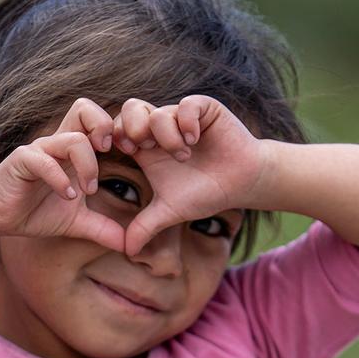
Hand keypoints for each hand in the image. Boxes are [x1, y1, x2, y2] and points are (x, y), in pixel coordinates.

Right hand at [0, 99, 126, 252]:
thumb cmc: (35, 211)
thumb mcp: (76, 223)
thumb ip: (102, 229)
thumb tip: (129, 247)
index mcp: (73, 151)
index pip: (97, 121)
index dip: (117, 132)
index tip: (127, 156)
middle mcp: (58, 143)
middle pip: (84, 109)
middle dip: (104, 127)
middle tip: (110, 154)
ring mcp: (40, 149)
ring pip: (73, 138)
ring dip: (87, 166)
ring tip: (87, 191)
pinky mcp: (22, 160)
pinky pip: (45, 161)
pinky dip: (60, 179)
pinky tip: (66, 197)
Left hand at [112, 95, 270, 254]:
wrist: (242, 182)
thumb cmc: (206, 193)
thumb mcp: (170, 211)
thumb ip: (145, 227)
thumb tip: (126, 252)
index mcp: (146, 146)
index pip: (117, 128)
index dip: (116, 137)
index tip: (128, 154)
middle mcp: (161, 128)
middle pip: (130, 109)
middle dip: (134, 128)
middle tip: (147, 149)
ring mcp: (182, 116)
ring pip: (158, 111)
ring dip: (166, 136)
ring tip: (183, 155)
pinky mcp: (204, 109)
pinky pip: (186, 105)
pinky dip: (186, 122)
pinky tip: (194, 140)